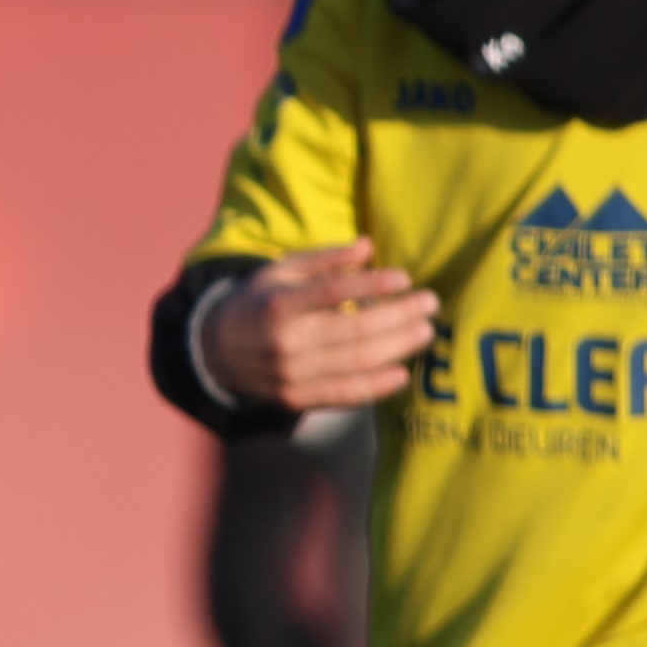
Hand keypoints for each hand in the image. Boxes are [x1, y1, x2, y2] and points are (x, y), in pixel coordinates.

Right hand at [195, 240, 438, 411]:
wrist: (216, 351)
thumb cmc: (260, 302)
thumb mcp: (282, 271)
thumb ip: (325, 259)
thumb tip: (368, 247)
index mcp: (280, 304)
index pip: (332, 292)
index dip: (372, 285)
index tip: (404, 277)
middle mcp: (286, 342)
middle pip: (354, 329)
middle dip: (399, 316)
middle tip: (430, 304)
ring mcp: (290, 374)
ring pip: (355, 362)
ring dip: (397, 347)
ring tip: (425, 332)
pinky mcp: (295, 399)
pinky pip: (343, 394)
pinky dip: (375, 387)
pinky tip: (401, 374)